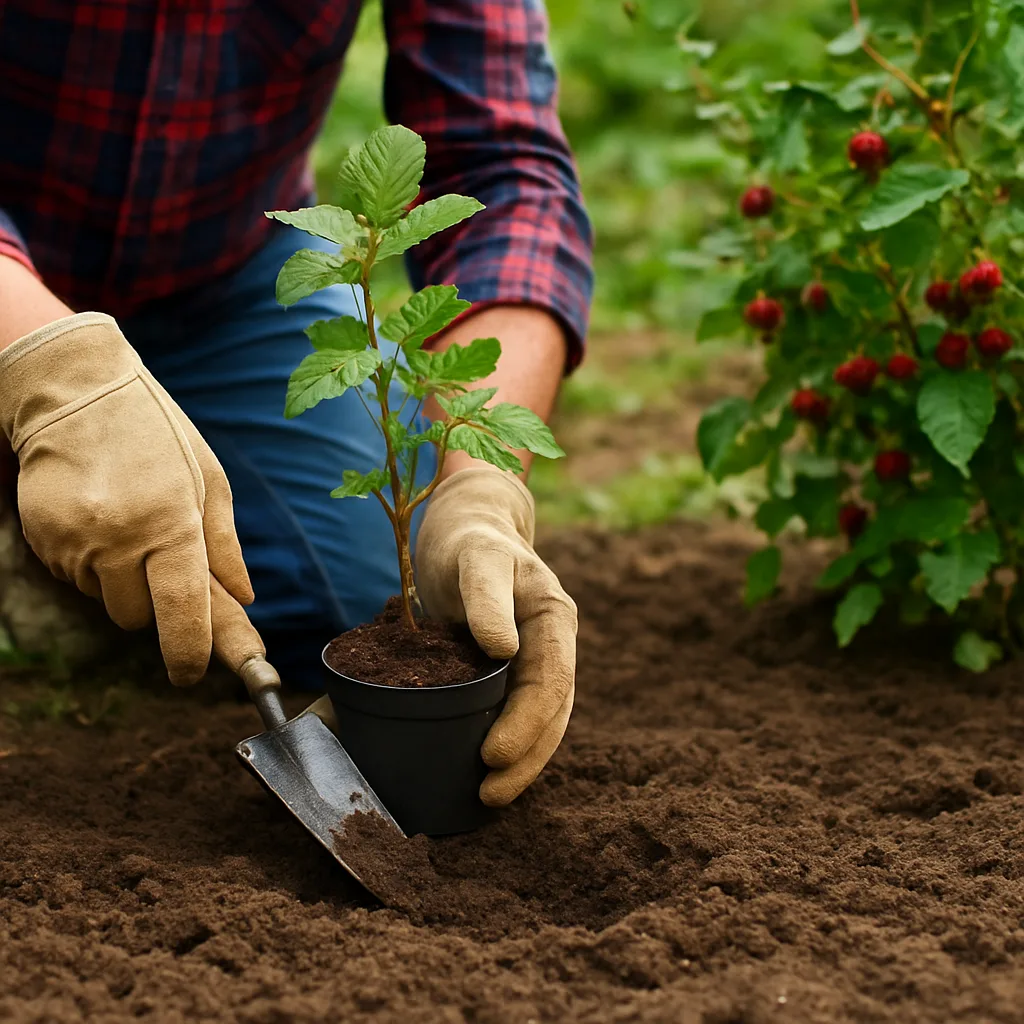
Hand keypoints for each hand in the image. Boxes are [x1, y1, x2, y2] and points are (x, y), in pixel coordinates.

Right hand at [0, 312, 252, 683]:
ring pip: (102, 598)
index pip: (183, 612)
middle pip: (137, 618)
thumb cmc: (157, 434)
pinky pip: (71, 575)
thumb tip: (243, 597)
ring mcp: (74, 540)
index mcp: (173, 524)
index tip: (190, 674)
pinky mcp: (42, 537)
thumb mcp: (208, 480)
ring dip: (118, 578)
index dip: (189, 652)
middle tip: (158, 554)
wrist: (76, 390)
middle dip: (153, 602)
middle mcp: (120, 538)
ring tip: (126, 520)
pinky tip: (96, 516)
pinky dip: (88, 561)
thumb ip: (224, 546)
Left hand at [415, 466, 576, 805]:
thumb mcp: (476, 557)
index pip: (552, 683)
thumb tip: (505, 651)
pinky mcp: (515, 666)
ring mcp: (538, 655)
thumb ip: (488, 598)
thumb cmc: (468, 539)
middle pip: (554, 710)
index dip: (527, 725)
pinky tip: (487, 769)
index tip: (491, 756)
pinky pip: (521, 710)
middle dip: (527, 756)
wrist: (469, 525)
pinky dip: (512, 742)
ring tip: (489, 794)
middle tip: (488, 793)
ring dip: (523, 759)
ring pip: (543, 718)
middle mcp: (554, 641)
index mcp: (554, 617)